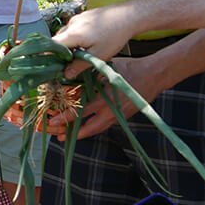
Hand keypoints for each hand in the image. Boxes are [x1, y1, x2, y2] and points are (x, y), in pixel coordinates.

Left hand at [43, 56, 163, 139]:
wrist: (153, 75)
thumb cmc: (128, 68)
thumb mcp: (105, 68)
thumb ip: (87, 76)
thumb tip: (67, 78)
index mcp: (104, 99)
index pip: (80, 112)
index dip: (64, 118)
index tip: (51, 121)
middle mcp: (109, 111)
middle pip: (85, 127)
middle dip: (68, 131)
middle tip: (53, 134)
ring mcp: (116, 116)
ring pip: (94, 130)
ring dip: (78, 134)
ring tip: (62, 136)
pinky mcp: (121, 117)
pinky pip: (103, 126)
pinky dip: (90, 129)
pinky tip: (81, 130)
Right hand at [53, 4, 137, 67]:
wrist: (128, 16)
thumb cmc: (114, 37)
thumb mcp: (98, 56)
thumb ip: (79, 65)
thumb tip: (65, 75)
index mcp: (72, 34)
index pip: (51, 45)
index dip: (50, 56)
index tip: (56, 66)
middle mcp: (71, 24)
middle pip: (57, 39)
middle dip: (61, 52)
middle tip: (70, 63)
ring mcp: (77, 18)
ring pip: (66, 34)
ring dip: (69, 45)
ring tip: (82, 53)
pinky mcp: (84, 16)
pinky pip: (73, 28)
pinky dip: (76, 37)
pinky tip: (88, 42)